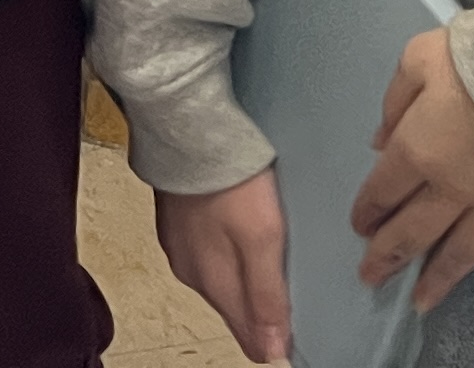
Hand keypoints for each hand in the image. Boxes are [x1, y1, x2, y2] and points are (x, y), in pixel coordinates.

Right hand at [155, 171, 292, 361]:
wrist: (187, 128)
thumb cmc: (232, 183)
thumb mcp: (262, 239)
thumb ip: (267, 296)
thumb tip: (272, 355)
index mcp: (215, 285)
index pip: (249, 340)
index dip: (276, 339)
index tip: (300, 319)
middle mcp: (192, 275)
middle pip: (236, 311)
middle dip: (263, 306)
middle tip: (290, 276)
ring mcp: (179, 248)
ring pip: (221, 281)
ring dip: (244, 276)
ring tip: (268, 248)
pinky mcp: (173, 224)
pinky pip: (206, 254)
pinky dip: (225, 250)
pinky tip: (237, 227)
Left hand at [355, 27, 473, 309]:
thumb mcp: (420, 58)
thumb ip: (396, 101)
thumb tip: (379, 140)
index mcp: (420, 150)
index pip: (385, 188)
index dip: (369, 210)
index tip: (360, 228)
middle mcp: (457, 187)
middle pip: (417, 231)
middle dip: (390, 257)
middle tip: (372, 280)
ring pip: (465, 249)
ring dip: (441, 276)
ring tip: (423, 301)